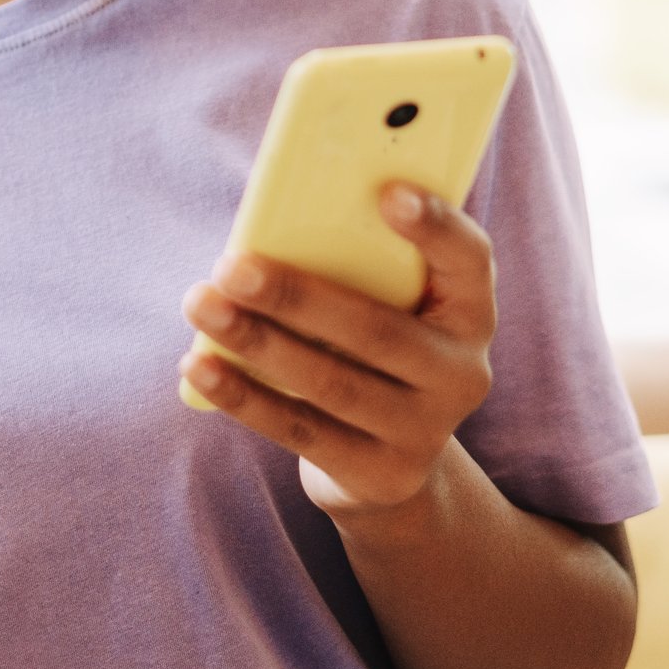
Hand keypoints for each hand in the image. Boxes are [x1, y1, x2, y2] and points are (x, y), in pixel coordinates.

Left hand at [180, 181, 494, 517]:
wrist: (391, 459)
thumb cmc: (372, 347)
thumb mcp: (387, 303)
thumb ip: (360, 263)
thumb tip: (275, 224)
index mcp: (469, 311)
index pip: (469, 260)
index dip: (437, 227)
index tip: (387, 192)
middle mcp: (461, 374)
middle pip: (377, 330)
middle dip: (296, 296)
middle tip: (231, 266)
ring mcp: (425, 432)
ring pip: (331, 384)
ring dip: (257, 343)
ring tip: (201, 305)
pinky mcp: (380, 475)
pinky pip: (301, 431)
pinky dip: (243, 397)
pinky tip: (199, 364)